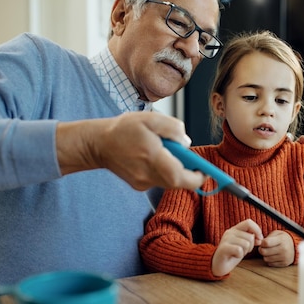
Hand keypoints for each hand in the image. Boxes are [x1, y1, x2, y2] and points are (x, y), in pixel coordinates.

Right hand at [56, 112, 205, 190]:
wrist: (98, 144)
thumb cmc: (124, 129)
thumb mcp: (151, 118)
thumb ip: (173, 128)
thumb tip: (186, 143)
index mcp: (152, 157)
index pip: (180, 177)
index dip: (197, 177)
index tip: (206, 171)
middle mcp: (147, 175)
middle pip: (178, 182)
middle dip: (189, 172)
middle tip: (191, 160)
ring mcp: (142, 182)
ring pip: (169, 181)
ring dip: (175, 169)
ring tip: (164, 151)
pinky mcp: (139, 185)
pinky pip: (159, 180)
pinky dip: (163, 170)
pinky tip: (153, 156)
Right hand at [211, 219, 263, 276]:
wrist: (218, 265)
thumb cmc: (232, 254)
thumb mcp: (244, 245)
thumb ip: (251, 239)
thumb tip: (260, 239)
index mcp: (235, 229)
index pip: (248, 222)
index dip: (257, 230)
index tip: (259, 240)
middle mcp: (230, 232)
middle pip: (250, 237)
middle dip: (251, 247)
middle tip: (242, 251)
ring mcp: (226, 239)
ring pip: (246, 244)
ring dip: (245, 251)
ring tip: (237, 253)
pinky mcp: (223, 248)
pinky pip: (239, 250)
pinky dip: (239, 255)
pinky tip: (234, 256)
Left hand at [258, 230, 294, 266]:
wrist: (295, 246)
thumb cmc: (283, 239)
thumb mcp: (277, 233)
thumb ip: (267, 237)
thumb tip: (258, 243)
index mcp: (281, 240)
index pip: (266, 243)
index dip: (261, 243)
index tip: (263, 242)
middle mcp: (283, 249)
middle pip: (264, 252)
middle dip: (261, 249)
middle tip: (264, 248)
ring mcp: (284, 257)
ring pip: (266, 259)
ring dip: (266, 255)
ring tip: (270, 251)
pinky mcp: (284, 263)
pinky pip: (270, 264)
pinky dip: (270, 260)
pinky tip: (274, 256)